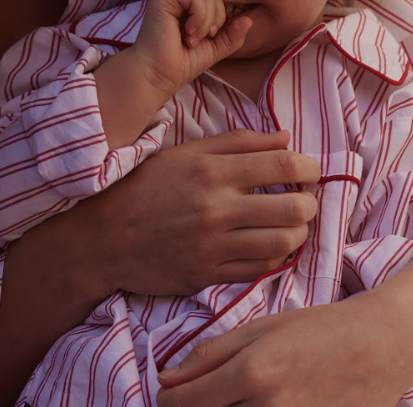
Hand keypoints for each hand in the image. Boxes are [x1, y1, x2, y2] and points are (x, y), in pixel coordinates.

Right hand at [80, 129, 320, 295]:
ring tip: (292, 224)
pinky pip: (259, 270)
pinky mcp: (207, 275)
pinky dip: (274, 258)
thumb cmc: (144, 187)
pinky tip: (269, 246)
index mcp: (211, 171)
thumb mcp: (185, 153)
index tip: (310, 169)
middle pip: (293, 208)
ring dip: (298, 233)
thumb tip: (286, 137)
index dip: (309, 166)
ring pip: (282, 243)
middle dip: (310, 202)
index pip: (283, 165)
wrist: (102, 237)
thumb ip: (237, 142)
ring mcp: (212, 245)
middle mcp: (215, 208)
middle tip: (304, 199)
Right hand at [134, 0, 251, 95]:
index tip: (211, 38)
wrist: (158, 75)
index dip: (221, 18)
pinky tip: (187, 33)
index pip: (216, 1)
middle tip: (203, 39)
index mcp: (189, 10)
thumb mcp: (214, 50)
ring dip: (206, 21)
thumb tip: (249, 20)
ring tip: (192, 40)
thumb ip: (231, 36)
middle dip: (217, 19)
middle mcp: (179, 1)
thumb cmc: (181, 65)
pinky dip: (199, 17)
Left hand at [155, 232, 412, 406]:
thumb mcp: (262, 327)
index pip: (185, 403)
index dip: (168, 399)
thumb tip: (166, 379)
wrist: (385, 344)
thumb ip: (210, 354)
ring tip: (235, 398)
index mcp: (253, 373)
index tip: (170, 393)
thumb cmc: (322, 328)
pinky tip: (262, 403)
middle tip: (203, 396)